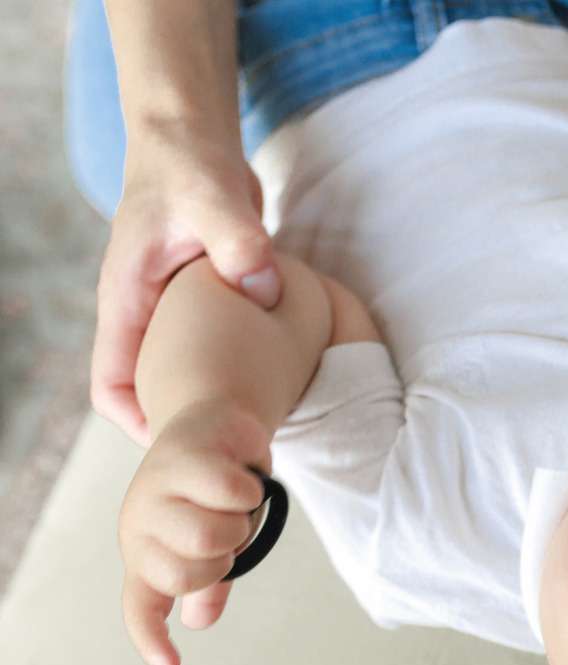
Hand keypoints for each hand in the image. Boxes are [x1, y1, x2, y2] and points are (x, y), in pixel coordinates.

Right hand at [93, 122, 279, 446]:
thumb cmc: (191, 163)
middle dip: (185, 424)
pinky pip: (213, 352)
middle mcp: (144, 314)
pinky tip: (282, 383)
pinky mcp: (203, 305)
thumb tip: (264, 290)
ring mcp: (171, 312)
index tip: (186, 446)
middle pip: (149, 392)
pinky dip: (240, 370)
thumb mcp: (212, 197)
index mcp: (127, 301)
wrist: (192, 137)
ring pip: (182, 376)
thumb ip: (238, 242)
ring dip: (216, 400)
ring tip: (262, 427)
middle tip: (236, 450)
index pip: (112, 385)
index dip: (141, 424)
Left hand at [119, 402, 270, 664]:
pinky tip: (241, 473)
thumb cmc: (210, 492)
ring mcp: (156, 489)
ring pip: (212, 535)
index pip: (141, 606)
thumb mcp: (209, 543)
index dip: (152, 639)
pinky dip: (250, 488)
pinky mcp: (183, 456)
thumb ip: (206, 583)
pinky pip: (231, 493)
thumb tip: (197, 621)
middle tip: (226, 527)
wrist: (216, 427)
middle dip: (225, 554)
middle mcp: (140, 524)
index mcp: (145, 552)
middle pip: (191, 571)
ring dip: (240, 521)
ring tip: (232, 500)